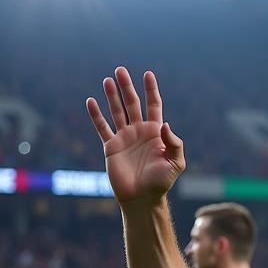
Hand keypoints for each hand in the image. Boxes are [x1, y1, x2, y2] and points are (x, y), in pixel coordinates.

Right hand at [87, 68, 185, 203]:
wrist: (142, 198)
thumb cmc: (161, 182)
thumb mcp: (176, 162)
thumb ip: (174, 143)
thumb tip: (165, 124)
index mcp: (156, 133)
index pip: (154, 105)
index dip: (151, 90)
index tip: (148, 74)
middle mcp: (139, 132)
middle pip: (132, 104)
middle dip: (127, 87)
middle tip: (121, 70)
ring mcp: (124, 138)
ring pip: (116, 111)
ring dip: (112, 96)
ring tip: (107, 80)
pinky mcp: (111, 146)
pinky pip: (102, 127)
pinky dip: (96, 115)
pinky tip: (90, 101)